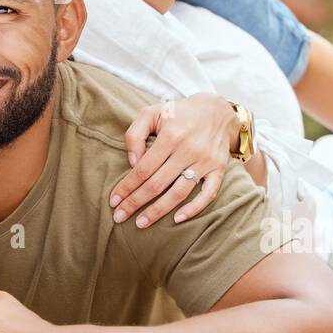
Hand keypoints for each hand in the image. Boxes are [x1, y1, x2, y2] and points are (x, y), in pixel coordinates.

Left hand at [111, 93, 241, 227]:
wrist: (217, 110)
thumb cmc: (178, 113)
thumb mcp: (151, 113)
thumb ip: (135, 134)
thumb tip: (132, 163)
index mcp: (170, 136)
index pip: (142, 169)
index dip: (126, 187)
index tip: (114, 201)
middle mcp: (188, 150)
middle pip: (157, 184)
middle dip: (135, 203)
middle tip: (119, 217)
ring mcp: (205, 161)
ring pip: (179, 193)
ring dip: (159, 211)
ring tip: (141, 223)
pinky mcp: (219, 169)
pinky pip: (208, 194)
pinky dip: (194, 208)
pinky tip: (177, 219)